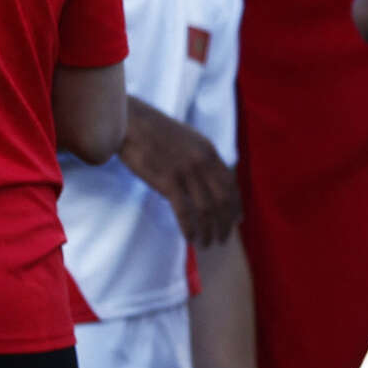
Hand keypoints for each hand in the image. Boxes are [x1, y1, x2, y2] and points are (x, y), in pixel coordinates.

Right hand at [120, 98, 241, 245]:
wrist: (129, 123)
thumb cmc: (155, 133)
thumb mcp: (189, 141)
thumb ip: (202, 159)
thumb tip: (209, 180)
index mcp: (210, 151)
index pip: (231, 184)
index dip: (236, 205)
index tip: (237, 221)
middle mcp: (203, 162)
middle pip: (223, 199)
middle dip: (225, 223)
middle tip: (223, 239)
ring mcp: (186, 171)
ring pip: (206, 208)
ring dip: (209, 230)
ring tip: (207, 244)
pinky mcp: (168, 180)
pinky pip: (185, 211)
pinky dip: (190, 228)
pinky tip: (191, 238)